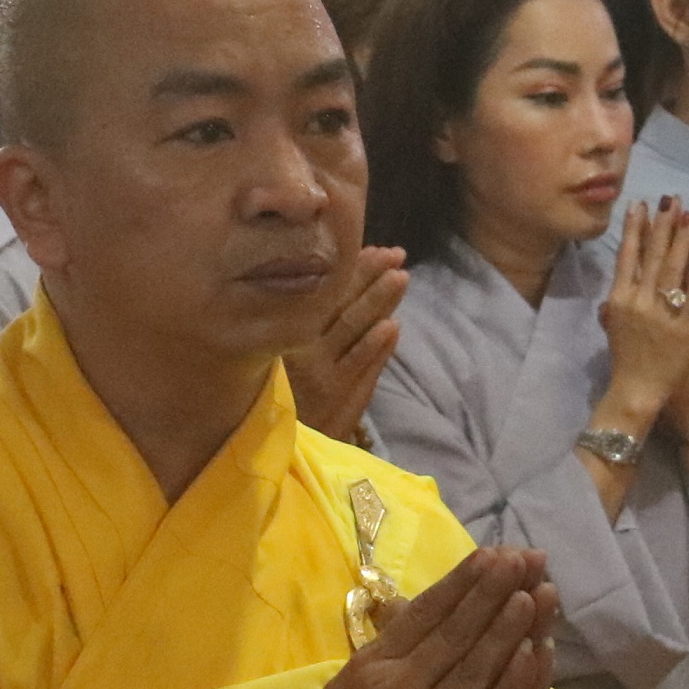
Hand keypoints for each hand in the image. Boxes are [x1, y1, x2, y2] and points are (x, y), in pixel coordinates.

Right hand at [279, 548, 556, 688]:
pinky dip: (513, 683)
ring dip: (508, 629)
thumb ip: (379, 649)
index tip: (490, 554)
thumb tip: (396, 601)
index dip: (460, 583)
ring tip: (534, 595)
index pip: (422, 615)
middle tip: (523, 558)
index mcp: (370, 669)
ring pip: (476, 668)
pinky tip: (536, 655)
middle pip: (454, 633)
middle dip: (491, 592)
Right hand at [282, 243, 407, 440]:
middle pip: (339, 303)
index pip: (323, 290)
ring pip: (353, 328)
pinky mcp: (337, 396)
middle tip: (395, 254)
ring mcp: (320, 372)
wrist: (289, 441)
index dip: (352, 268)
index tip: (376, 248)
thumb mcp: (297, 349)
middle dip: (369, 276)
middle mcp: (300, 346)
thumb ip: (318, 314)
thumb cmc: (296, 387)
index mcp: (287, 328)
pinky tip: (392, 324)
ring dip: (378, 301)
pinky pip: (361, 365)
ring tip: (401, 277)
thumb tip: (349, 271)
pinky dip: (377, 345)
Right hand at [597, 202, 688, 433]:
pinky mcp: (687, 328)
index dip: (635, 229)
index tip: (640, 205)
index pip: (627, 256)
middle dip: (664, 226)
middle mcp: (639, 302)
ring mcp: (663, 315)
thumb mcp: (612, 328)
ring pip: (676, 270)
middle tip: (673, 200)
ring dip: (686, 241)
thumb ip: (610, 307)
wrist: (637, 391)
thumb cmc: (625, 360)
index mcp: (618, 299)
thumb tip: (612, 291)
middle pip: (654, 257)